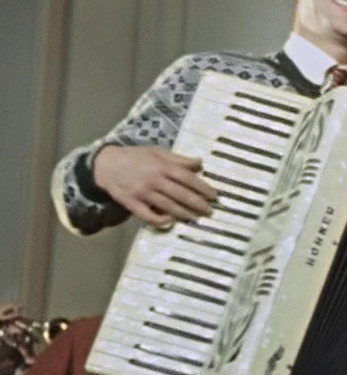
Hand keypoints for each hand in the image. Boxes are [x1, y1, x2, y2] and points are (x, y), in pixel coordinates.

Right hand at [93, 145, 216, 229]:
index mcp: (162, 166)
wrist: (105, 164)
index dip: (202, 187)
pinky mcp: (131, 203)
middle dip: (197, 203)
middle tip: (209, 210)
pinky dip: (160, 221)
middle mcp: (154, 180)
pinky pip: (147, 216)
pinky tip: (170, 222)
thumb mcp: (157, 152)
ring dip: (184, 213)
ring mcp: (142, 193)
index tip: (213, 195)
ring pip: (167, 206)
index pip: (187, 177)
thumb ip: (178, 159)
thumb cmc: (135, 157)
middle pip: (180, 194)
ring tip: (195, 218)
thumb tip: (200, 162)